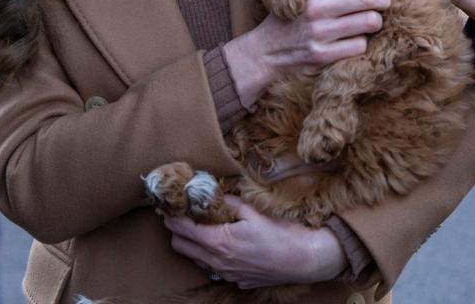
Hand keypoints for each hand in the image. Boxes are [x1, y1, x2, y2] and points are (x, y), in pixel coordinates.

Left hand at [166, 196, 346, 288]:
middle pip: (180, 246)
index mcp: (219, 241)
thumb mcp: (255, 211)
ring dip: (194, 243)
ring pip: (196, 259)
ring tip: (206, 228)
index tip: (171, 205)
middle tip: (186, 214)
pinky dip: (213, 255)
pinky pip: (214, 268)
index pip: (181, 228)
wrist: (303, 260)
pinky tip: (228, 244)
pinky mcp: (236, 280)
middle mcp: (217, 261)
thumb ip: (231, 203)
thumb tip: (216, 193)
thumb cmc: (282, 234)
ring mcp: (226, 273)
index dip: (172, 215)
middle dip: (177, 229)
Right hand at [223, 0, 389, 104]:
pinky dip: (362, 43)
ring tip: (371, 20)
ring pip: (370, 22)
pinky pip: (359, 46)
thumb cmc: (292, 12)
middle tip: (383, 1)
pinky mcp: (323, 55)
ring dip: (376, 21)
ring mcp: (321, 32)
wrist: (266, 51)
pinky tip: (354, 39)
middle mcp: (317, 7)